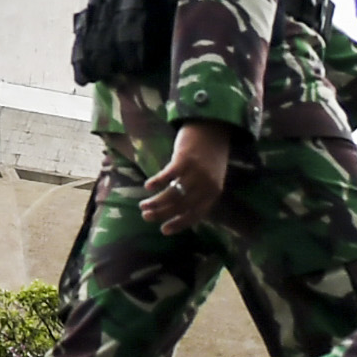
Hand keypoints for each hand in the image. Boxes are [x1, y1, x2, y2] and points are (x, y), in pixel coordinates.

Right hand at [138, 118, 234, 236]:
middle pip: (181, 205)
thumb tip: (180, 209)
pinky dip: (157, 183)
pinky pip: (168, 176)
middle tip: (146, 217)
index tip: (163, 230)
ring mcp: (196, 172)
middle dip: (162, 214)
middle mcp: (206, 184)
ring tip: (143, 205)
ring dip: (156, 202)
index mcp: (214, 192)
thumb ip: (199, 192)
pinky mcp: (185, 159)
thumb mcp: (211, 176)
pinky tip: (147, 187)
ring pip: (173, 194)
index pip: (195, 214)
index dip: (179, 224)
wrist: (213, 125)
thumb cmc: (209, 153)